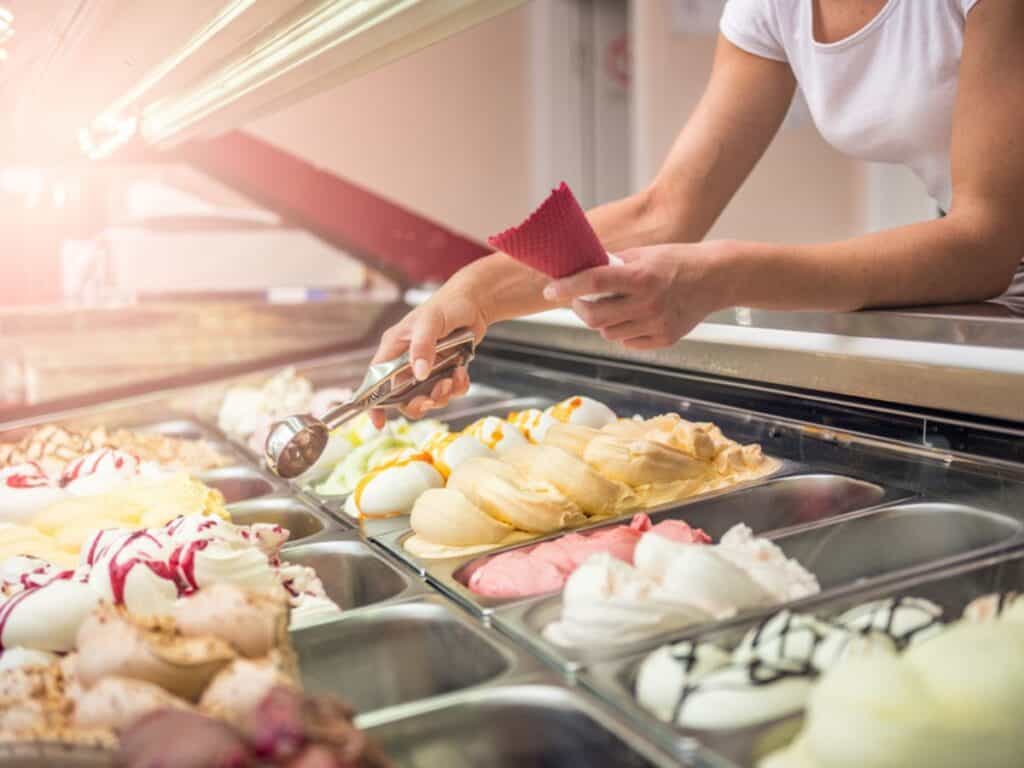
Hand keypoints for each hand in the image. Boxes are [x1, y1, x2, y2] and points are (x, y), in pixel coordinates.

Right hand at [369, 285, 488, 427]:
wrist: (475, 302)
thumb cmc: (447, 305)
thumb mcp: (430, 322)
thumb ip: (422, 346)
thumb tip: (418, 374)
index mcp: (394, 348)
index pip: (376, 380)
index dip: (374, 404)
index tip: (379, 423)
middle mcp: (407, 361)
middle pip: (402, 397)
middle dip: (419, 402)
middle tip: (433, 398)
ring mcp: (427, 367)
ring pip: (428, 396)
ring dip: (442, 395)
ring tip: (454, 378)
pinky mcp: (445, 370)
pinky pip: (448, 390)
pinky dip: (457, 387)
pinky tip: (462, 373)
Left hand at [542, 241, 733, 349]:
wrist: (716, 278)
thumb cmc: (678, 261)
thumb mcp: (645, 254)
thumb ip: (614, 264)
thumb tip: (581, 271)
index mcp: (642, 277)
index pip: (594, 282)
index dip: (567, 287)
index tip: (550, 289)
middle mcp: (648, 304)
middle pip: (594, 317)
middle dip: (579, 309)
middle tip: (577, 300)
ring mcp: (656, 325)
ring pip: (608, 333)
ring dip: (601, 321)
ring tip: (610, 306)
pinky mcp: (664, 339)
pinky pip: (627, 342)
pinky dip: (621, 331)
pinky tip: (630, 317)